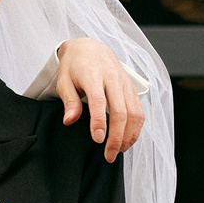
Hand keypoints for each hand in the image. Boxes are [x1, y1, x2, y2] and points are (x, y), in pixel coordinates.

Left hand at [53, 39, 144, 159]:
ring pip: (134, 112)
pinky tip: (128, 140)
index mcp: (92, 75)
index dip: (99, 122)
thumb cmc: (74, 66)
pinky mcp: (131, 88)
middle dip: (117, 136)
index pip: (98, 101)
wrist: (89, 47)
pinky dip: (136, 128)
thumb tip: (70, 121)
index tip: (98, 140)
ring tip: (119, 151)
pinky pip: (139, 110)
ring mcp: (125, 83)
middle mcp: (112, 78)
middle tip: (109, 155)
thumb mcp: (64, 81)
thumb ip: (69, 101)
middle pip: (120, 111)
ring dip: (129, 135)